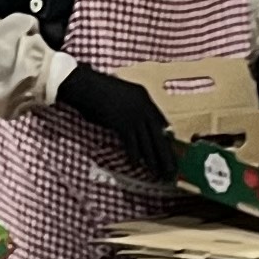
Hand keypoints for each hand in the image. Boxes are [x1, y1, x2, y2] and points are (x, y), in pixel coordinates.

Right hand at [57, 62, 179, 180]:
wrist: (86, 85)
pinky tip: (135, 165)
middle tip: (171, 171)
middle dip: (166, 156)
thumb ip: (134, 106)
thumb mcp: (124, 94)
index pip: (162, 122)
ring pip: (147, 143)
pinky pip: (131, 143)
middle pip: (160, 136)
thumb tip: (139, 124)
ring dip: (152, 160)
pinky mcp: (122, 123)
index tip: (172, 152)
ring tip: (157, 173)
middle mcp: (144, 106)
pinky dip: (133, 155)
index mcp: (145, 98)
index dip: (168, 139)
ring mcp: (134, 115)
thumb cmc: (100, 90)